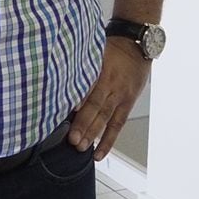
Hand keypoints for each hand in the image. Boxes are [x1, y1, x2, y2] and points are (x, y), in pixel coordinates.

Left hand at [71, 37, 151, 157]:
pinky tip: (99, 152)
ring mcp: (121, 96)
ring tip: (82, 148)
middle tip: (72, 139)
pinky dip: (108, 140)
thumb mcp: (95, 52)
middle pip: (97, 107)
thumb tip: (60, 84)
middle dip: (84, 124)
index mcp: (102, 71)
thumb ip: (81, 68)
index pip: (89, 89)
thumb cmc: (113, 48)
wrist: (138, 45)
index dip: (79, 102)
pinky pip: (118, 124)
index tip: (67, 115)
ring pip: (106, 118)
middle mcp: (112, 85)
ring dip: (94, 134)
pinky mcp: (128, 104)